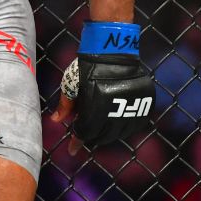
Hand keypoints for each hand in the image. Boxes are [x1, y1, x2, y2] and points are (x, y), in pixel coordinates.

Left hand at [50, 22, 153, 153]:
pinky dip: (123, 128)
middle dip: (91, 136)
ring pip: (119, 133)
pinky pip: (134, 125)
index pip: (85, 132)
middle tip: (85, 133)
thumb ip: (65, 105)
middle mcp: (116, 110)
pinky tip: (115, 123)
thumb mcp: (71, 84)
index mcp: (96, 106)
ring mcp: (133, 108)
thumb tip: (55, 120)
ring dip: (107, 134)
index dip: (77, 142)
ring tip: (100, 127)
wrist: (113, 50)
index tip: (72, 150)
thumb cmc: (87, 66)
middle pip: (102, 136)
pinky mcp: (145, 103)